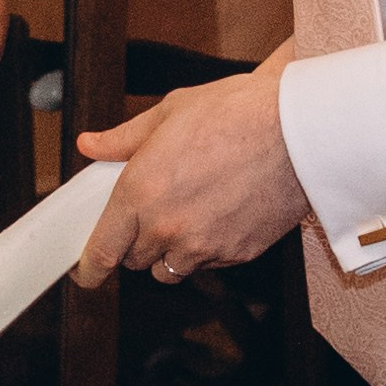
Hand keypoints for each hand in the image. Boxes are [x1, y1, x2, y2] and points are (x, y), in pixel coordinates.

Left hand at [73, 50, 307, 287]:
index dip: (90, 267)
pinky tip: (219, 216)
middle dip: (135, 242)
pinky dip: (205, 250)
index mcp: (140, 192)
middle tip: (150, 212)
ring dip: (168, 252)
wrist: (300, 130)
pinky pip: (208, 265)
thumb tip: (90, 145)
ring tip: (187, 216)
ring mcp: (204, 246)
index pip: (103, 249)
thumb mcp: (169, 113)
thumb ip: (123, 139)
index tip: (85, 273)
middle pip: (134, 260)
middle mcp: (168, 226)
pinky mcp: (237, 255)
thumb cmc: (236, 113)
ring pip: (170, 269)